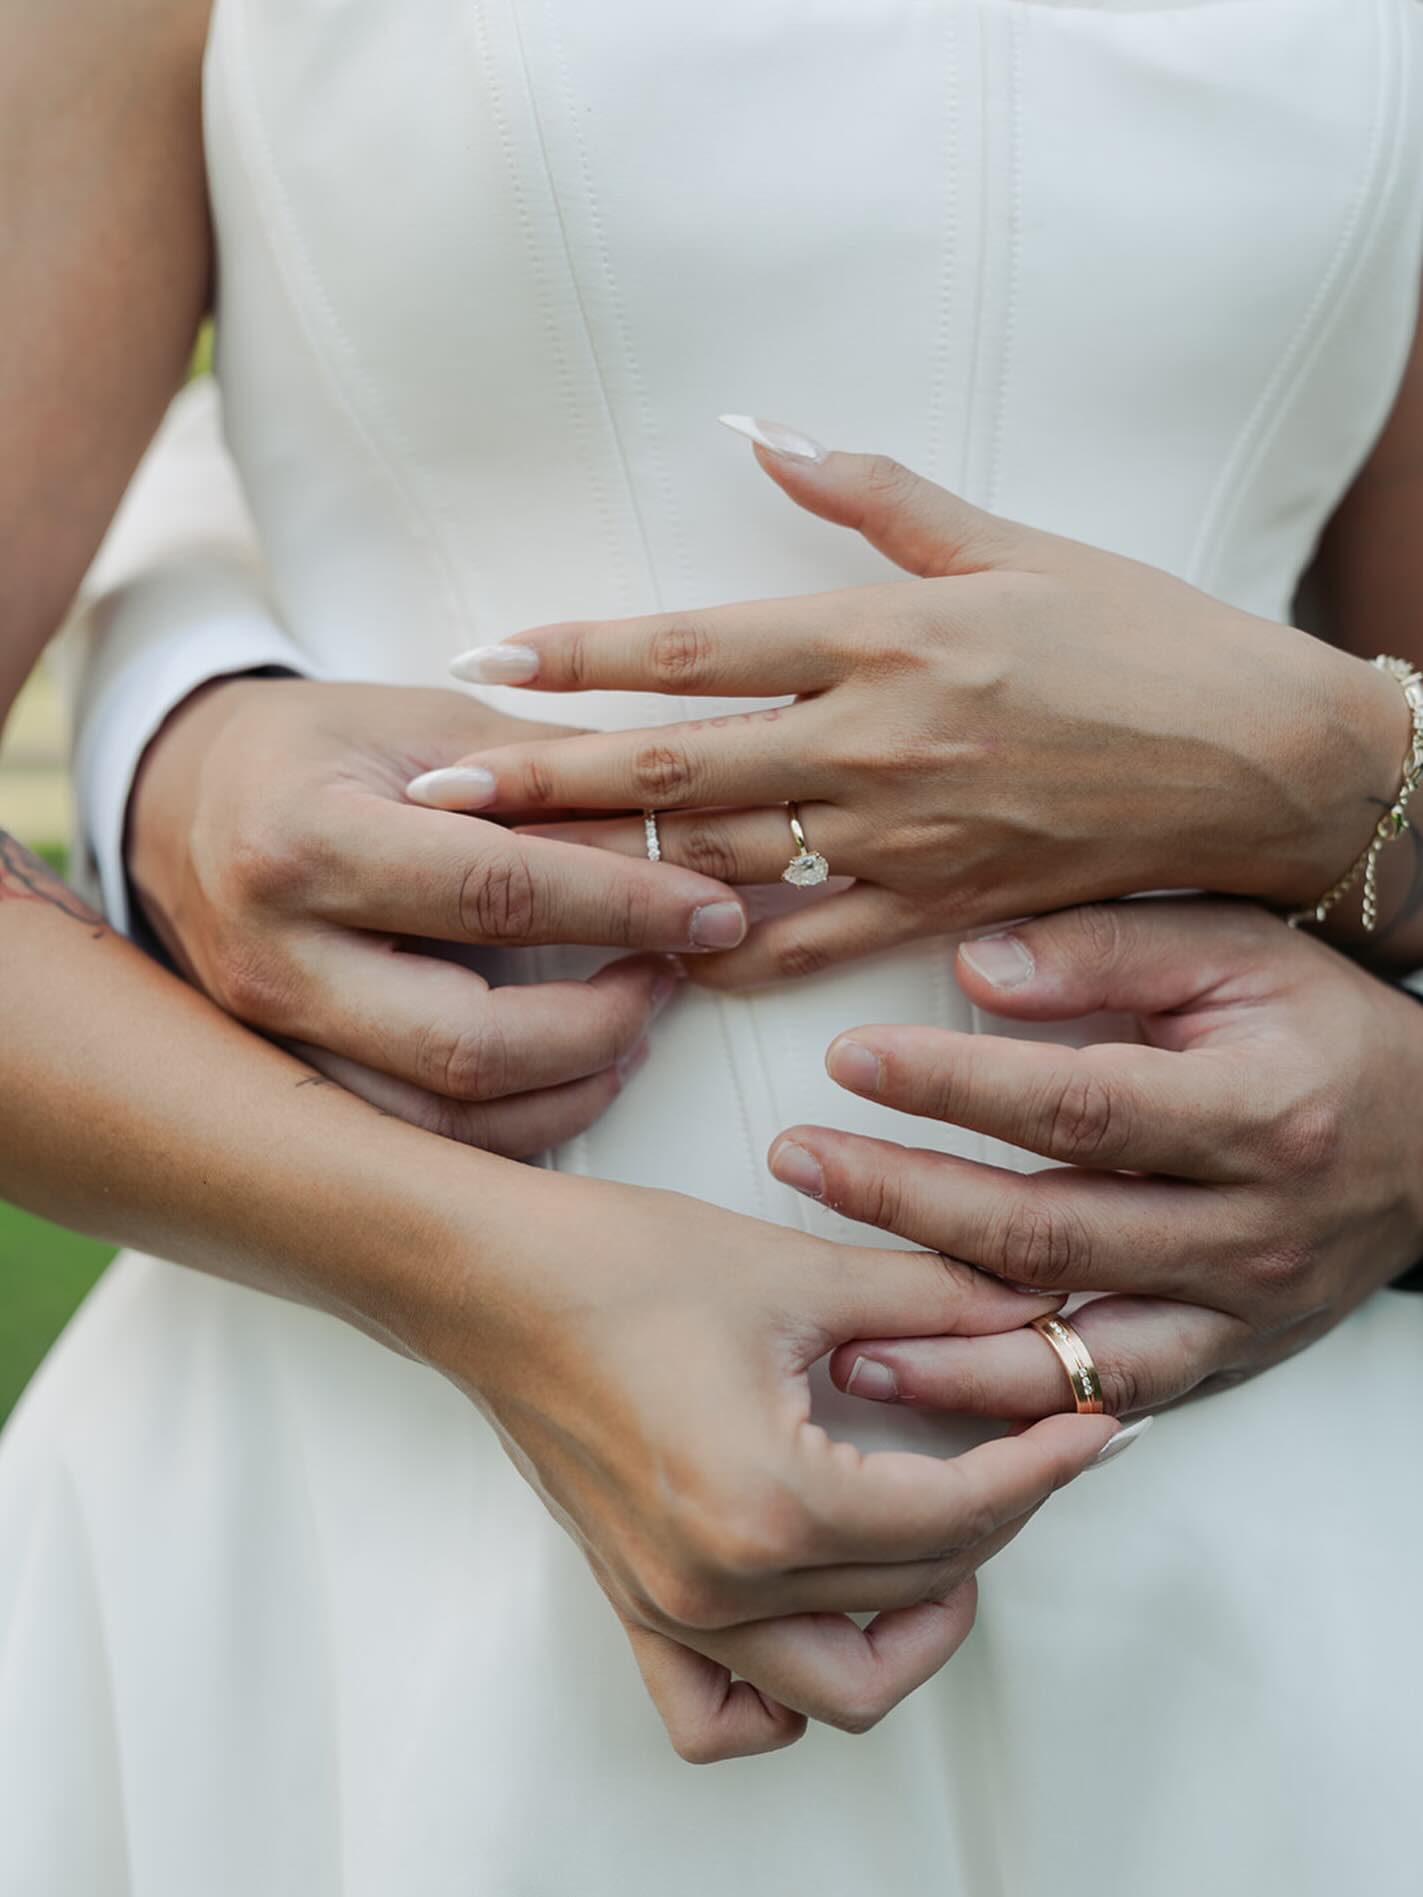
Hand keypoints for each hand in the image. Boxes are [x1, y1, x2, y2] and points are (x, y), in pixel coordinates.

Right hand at [130, 677, 749, 1153]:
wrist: (184, 797)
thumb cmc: (319, 747)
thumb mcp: (425, 726)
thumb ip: (550, 779)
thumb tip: (695, 824)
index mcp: (305, 838)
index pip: (496, 893)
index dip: (625, 908)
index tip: (715, 912)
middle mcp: (274, 954)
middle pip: (468, 1043)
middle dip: (603, 1026)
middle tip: (677, 976)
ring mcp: (272, 1037)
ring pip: (443, 1124)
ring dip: (568, 1090)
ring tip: (638, 1024)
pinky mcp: (290, 1081)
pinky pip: (419, 1140)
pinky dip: (514, 1124)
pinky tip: (576, 1070)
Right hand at [412, 1166, 1123, 1761]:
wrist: (489, 1279)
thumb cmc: (612, 1268)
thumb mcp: (792, 1275)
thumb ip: (930, 1298)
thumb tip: (1030, 1306)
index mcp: (768, 1504)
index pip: (954, 1519)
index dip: (1041, 1470)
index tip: (1091, 1430)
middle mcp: (721, 1585)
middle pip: (914, 1595)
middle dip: (998, 1519)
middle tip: (1030, 1446)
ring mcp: (673, 1609)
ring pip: (838, 1686)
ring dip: (913, 1629)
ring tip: (944, 1541)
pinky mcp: (639, 1604)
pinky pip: (724, 1714)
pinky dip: (786, 1696)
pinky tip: (820, 1622)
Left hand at [427, 421, 1402, 987]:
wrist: (1259, 762)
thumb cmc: (1142, 640)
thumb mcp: (1011, 542)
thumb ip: (873, 493)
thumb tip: (761, 430)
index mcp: (883, 635)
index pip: (695, 645)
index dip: (578, 654)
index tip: (483, 662)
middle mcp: (876, 739)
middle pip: (674, 766)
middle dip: (544, 783)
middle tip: (436, 798)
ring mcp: (904, 836)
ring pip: (721, 861)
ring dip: (606, 873)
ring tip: (502, 885)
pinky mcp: (939, 908)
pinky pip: (808, 946)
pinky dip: (725, 957)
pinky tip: (648, 963)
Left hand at [761, 899, 1422, 1416]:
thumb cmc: (1324, 1029)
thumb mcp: (1237, 949)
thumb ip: (1107, 949)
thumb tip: (973, 972)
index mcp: (1258, 1112)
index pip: (1077, 1107)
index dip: (954, 1089)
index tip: (849, 1063)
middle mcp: (1251, 1228)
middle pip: (1051, 1232)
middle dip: (908, 1204)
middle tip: (801, 1164)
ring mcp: (1239, 1310)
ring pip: (1073, 1346)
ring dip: (945, 1349)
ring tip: (835, 1338)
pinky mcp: (1227, 1359)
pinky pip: (1110, 1400)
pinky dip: (1017, 1406)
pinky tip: (933, 1390)